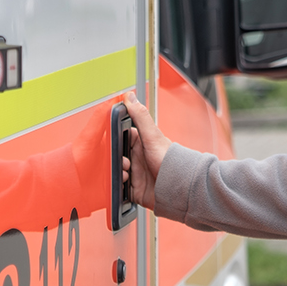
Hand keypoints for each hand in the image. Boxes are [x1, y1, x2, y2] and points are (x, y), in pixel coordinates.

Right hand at [122, 90, 170, 211]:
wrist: (177, 189)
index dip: (113, 138)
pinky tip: (125, 185)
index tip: (108, 141)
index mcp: (139, 143)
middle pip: (115, 155)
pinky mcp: (134, 189)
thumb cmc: (170, 162)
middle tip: (122, 161)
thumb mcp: (152, 137)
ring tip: (126, 175)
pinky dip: (118, 187)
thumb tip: (130, 96)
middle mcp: (136, 157)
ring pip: (115, 171)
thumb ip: (140, 116)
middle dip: (114, 159)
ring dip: (117, 173)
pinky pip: (119, 188)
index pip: (120, 136)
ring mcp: (134, 173)